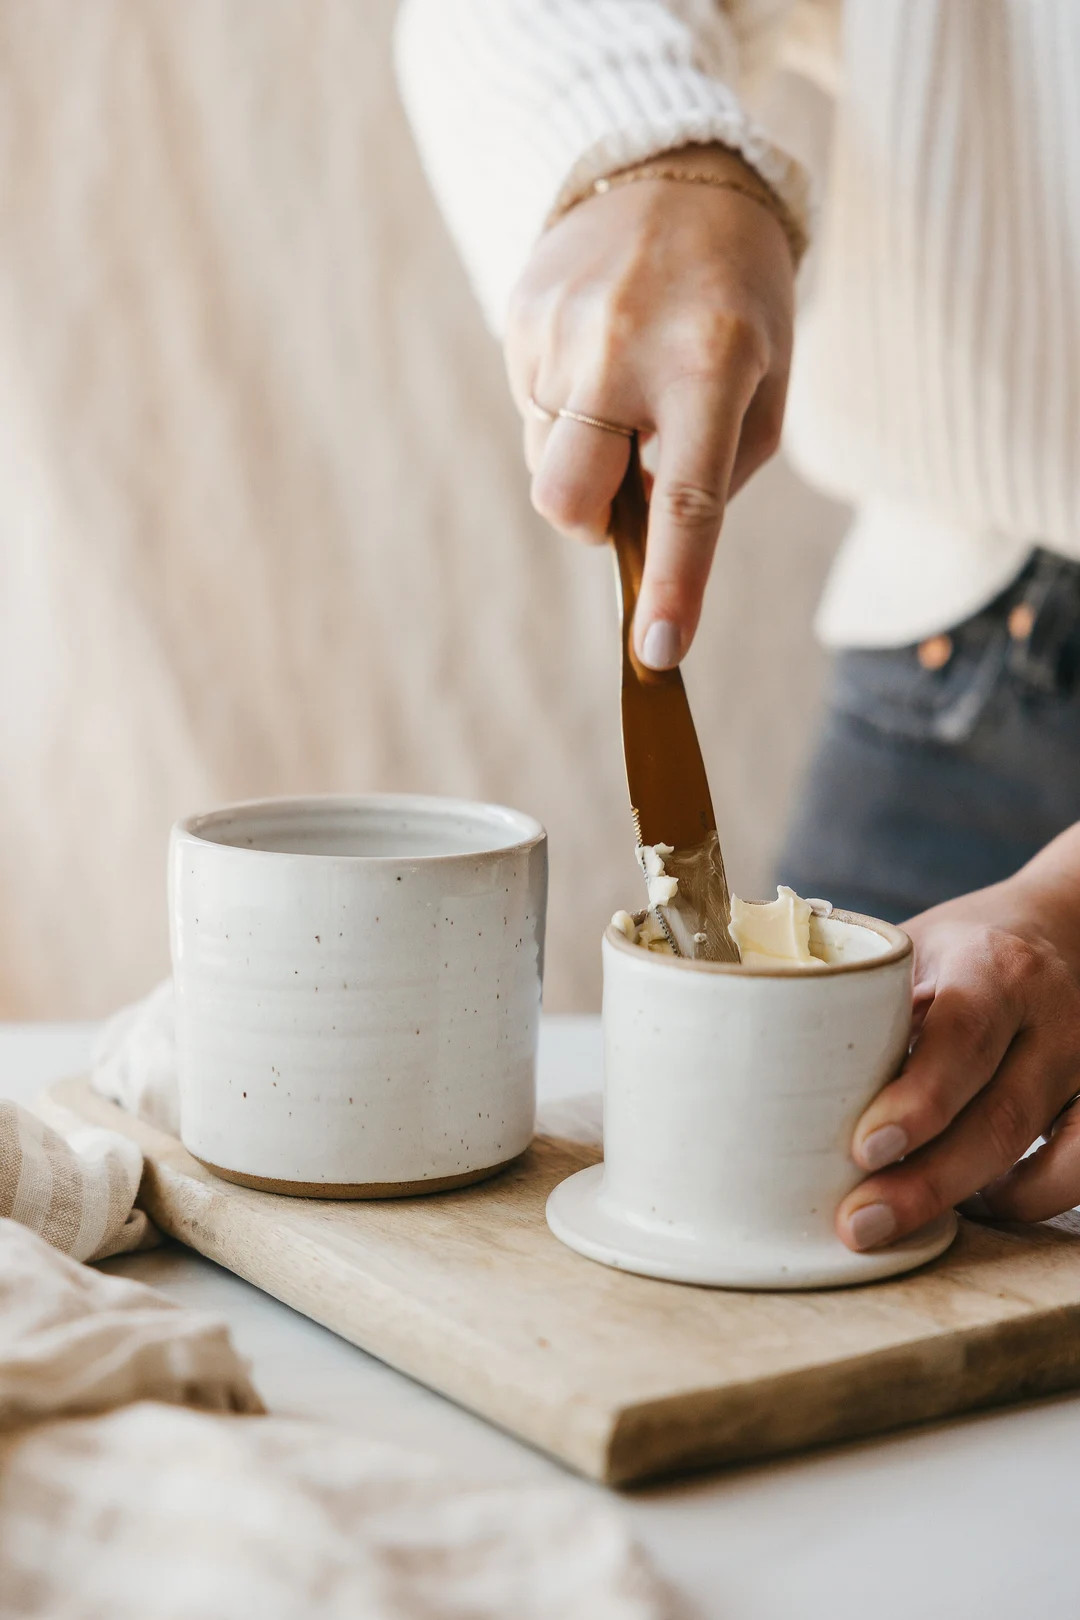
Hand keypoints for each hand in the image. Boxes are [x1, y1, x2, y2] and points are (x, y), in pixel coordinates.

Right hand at [505, 145, 794, 668]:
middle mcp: (621, 347)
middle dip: (588, 523)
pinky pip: (531, 407)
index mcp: (707, 365)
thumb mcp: (765, 378)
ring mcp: (559, 329)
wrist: (675, 166)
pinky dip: (565, 406)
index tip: (657, 649)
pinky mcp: (519, 315)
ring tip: (624, 384)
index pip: (683, 502)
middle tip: (624, 492)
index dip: (670, 585)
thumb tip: (645, 534)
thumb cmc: (739, 293)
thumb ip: (716, 469)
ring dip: (585, 452)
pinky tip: (598, 353)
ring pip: (546, 457)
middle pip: (565, 497)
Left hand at [836, 870, 1079, 1250]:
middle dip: (925, 1181)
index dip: (916, 1099)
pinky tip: (975, 1205)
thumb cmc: (965, 947)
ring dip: (971, 1199)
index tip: (862, 1147)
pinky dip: (1027, 1200)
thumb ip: (862, 1000)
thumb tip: (762, 1055)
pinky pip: (1078, 1169)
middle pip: (998, 1116)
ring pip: (1045, 1155)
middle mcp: (1052, 1018)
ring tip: (902, 1225)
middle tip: (860, 1222)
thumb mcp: (911, 949)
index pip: (961, 1037)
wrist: (1067, 926)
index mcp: (994, 969)